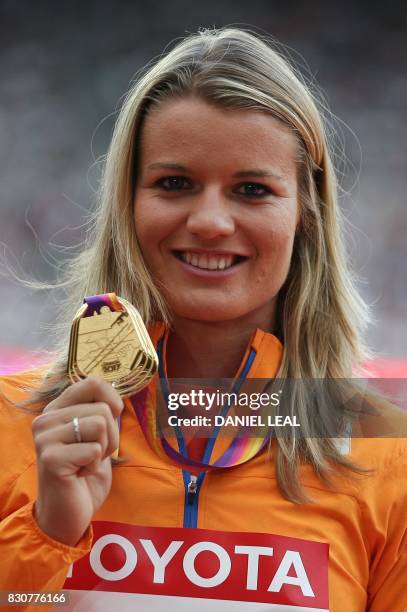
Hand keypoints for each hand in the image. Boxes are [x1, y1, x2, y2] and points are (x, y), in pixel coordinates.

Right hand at [32, 376, 123, 546]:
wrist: (66, 515)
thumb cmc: (84, 474)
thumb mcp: (96, 437)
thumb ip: (100, 413)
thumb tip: (115, 394)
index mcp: (58, 409)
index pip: (93, 382)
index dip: (113, 400)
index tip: (111, 422)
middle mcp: (46, 419)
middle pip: (103, 408)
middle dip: (111, 436)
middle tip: (94, 455)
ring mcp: (46, 438)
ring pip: (101, 425)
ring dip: (104, 450)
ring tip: (86, 464)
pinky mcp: (51, 458)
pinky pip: (94, 450)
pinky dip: (95, 466)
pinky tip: (79, 476)